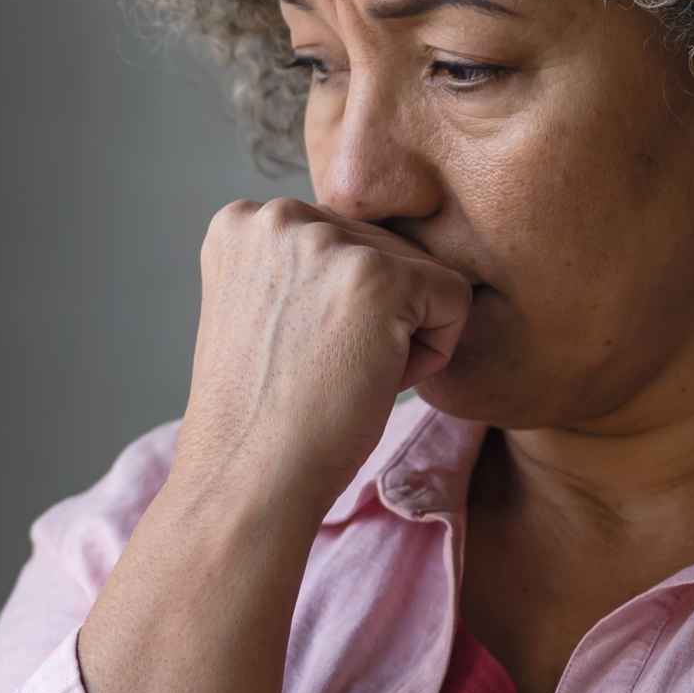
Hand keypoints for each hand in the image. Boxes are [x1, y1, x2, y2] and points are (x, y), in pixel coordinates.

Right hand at [165, 199, 473, 533]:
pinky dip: (433, 351)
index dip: (333, 308)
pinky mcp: (378, 276)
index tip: (294, 353)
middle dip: (371, 317)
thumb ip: (299, 264)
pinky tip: (375, 380)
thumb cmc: (262, 413)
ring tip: (340, 375)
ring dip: (400, 333)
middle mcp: (277, 216)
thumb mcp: (260, 309)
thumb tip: (376, 244)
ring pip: (419, 272)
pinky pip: (453, 298)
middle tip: (319, 370)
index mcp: (240, 222)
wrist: (249, 476)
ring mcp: (325, 241)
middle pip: (382, 250)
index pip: (340, 241)